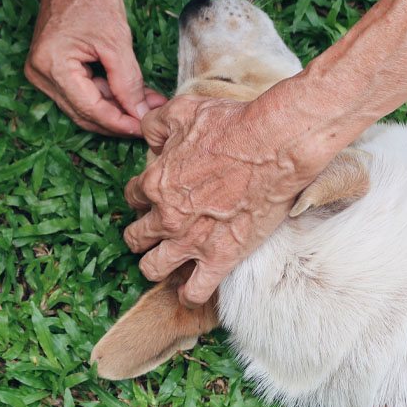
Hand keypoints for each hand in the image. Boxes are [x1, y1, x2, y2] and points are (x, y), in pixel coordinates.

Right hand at [25, 0, 166, 136]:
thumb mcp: (116, 42)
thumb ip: (128, 82)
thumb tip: (139, 113)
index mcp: (53, 67)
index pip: (90, 110)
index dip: (119, 123)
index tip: (143, 128)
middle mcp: (41, 75)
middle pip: (84, 114)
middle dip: (118, 120)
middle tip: (147, 121)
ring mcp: (43, 73)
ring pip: (84, 106)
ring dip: (115, 109)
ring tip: (146, 105)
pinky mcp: (51, 70)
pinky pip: (80, 93)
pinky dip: (105, 96)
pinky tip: (129, 96)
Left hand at [123, 95, 327, 306]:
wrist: (275, 145)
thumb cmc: (233, 124)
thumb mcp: (184, 111)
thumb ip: (156, 124)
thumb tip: (148, 136)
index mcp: (155, 182)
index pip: (132, 197)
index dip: (141, 197)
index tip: (154, 197)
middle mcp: (166, 216)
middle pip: (136, 237)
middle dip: (141, 234)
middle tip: (156, 232)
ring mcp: (190, 241)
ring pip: (152, 269)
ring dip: (155, 266)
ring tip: (166, 262)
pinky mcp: (220, 258)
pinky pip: (193, 292)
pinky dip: (188, 295)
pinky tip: (190, 290)